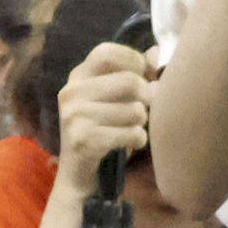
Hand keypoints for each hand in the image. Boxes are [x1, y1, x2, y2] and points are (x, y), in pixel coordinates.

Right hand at [51, 40, 154, 196]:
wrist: (80, 175)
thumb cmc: (103, 130)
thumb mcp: (115, 98)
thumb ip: (135, 73)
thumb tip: (157, 52)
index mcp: (77, 76)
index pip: (107, 52)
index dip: (133, 62)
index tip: (142, 77)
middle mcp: (70, 92)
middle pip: (129, 81)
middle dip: (145, 97)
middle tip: (141, 109)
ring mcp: (74, 116)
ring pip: (134, 110)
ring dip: (141, 122)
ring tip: (131, 128)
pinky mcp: (83, 140)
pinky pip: (131, 134)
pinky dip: (138, 140)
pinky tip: (130, 144)